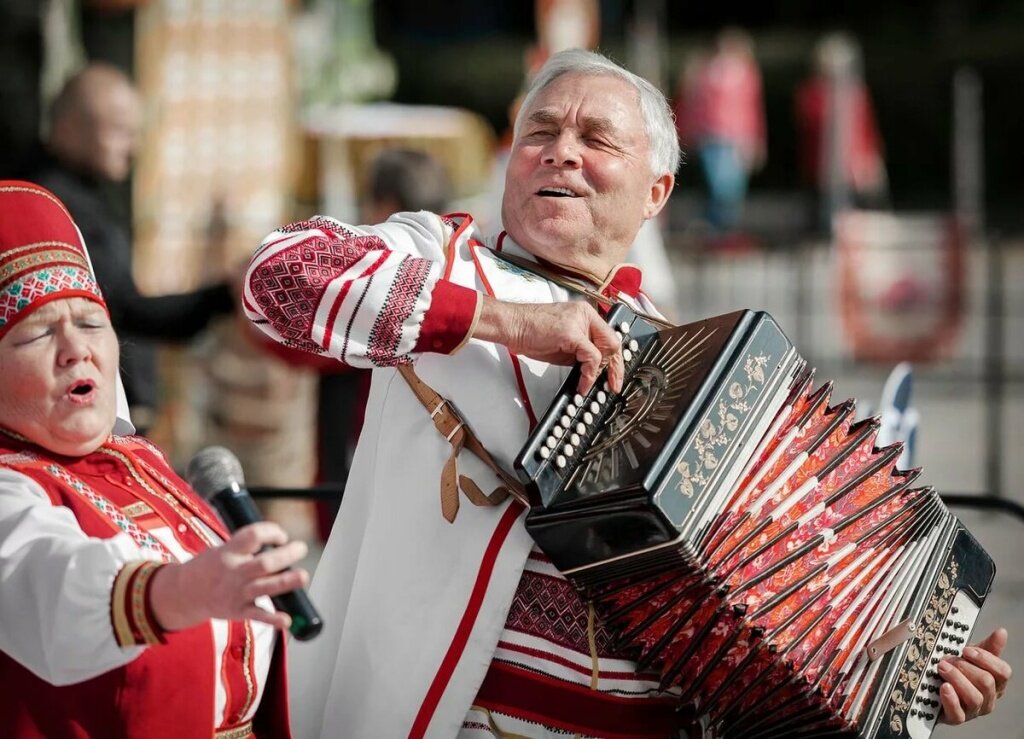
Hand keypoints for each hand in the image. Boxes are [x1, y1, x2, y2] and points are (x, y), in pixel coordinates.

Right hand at [149, 522, 309, 631]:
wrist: (184, 593)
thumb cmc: (211, 567)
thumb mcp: (223, 549)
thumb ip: (249, 548)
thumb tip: (282, 546)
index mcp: (229, 552)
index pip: (253, 535)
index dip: (271, 532)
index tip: (282, 536)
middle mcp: (234, 572)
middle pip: (264, 563)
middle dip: (286, 555)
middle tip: (301, 549)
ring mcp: (237, 593)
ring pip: (265, 587)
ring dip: (286, 582)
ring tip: (303, 576)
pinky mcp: (238, 611)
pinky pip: (258, 615)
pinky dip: (273, 619)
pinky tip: (287, 619)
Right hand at [474, 297, 623, 393]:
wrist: (513, 325)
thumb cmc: (531, 332)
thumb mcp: (563, 342)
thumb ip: (580, 351)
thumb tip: (593, 369)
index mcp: (585, 314)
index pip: (609, 337)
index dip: (615, 358)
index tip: (614, 375)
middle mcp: (585, 315)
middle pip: (612, 343)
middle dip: (615, 368)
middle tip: (613, 385)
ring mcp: (579, 322)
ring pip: (606, 350)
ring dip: (600, 374)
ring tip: (591, 386)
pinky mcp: (572, 333)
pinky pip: (591, 357)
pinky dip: (589, 374)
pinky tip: (583, 383)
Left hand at [938, 627, 1011, 724]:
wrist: (934, 689)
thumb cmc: (956, 672)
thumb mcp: (970, 657)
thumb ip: (986, 647)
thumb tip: (1002, 632)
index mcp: (995, 683)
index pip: (1003, 672)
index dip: (985, 659)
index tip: (966, 650)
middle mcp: (988, 698)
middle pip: (987, 683)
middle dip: (966, 667)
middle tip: (948, 659)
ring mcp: (973, 711)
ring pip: (974, 697)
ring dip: (956, 679)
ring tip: (941, 667)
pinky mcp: (956, 718)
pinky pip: (958, 713)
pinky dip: (951, 699)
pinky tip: (944, 687)